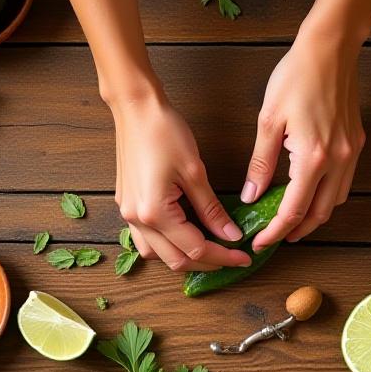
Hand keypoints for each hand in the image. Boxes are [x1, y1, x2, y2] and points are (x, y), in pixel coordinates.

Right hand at [112, 93, 251, 271]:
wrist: (135, 108)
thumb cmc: (163, 132)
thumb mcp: (195, 172)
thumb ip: (212, 209)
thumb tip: (230, 234)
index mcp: (154, 212)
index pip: (195, 249)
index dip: (223, 256)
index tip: (243, 256)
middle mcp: (137, 219)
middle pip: (175, 260)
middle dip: (207, 263)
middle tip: (232, 257)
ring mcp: (128, 213)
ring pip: (157, 254)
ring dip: (183, 257)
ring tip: (210, 249)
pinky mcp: (127, 204)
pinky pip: (146, 238)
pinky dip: (167, 244)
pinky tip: (184, 234)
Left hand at [245, 26, 365, 249]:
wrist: (330, 49)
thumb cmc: (297, 76)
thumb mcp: (269, 120)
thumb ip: (260, 163)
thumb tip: (251, 195)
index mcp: (314, 157)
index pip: (294, 210)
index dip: (276, 232)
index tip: (260, 242)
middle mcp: (339, 160)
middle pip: (320, 213)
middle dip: (297, 231)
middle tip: (273, 238)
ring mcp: (352, 153)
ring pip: (336, 201)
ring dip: (314, 216)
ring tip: (290, 220)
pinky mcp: (357, 143)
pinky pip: (344, 183)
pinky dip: (327, 196)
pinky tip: (309, 192)